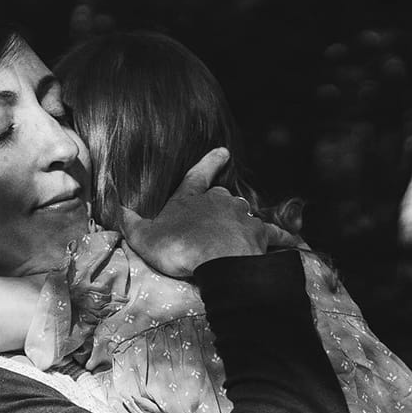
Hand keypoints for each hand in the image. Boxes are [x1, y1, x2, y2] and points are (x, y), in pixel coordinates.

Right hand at [117, 148, 296, 277]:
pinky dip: (285, 238)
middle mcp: (220, 201)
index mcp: (191, 198)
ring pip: (246, 213)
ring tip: (245, 230)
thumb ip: (129, 222)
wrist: (216, 261)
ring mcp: (242, 216)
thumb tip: (114, 207)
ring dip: (245, 220)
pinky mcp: (260, 235)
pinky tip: (297, 242)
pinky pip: (276, 234)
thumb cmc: (177, 247)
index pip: (199, 174)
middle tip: (219, 215)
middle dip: (222, 203)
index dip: (210, 162)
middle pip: (223, 196)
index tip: (222, 151)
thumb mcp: (143, 237)